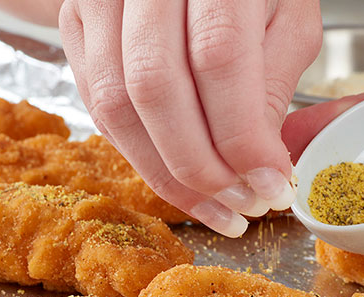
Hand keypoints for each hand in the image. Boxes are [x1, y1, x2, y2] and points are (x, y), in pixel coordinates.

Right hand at [59, 0, 321, 236]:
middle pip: (154, 88)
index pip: (217, 57)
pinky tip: (176, 174)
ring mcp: (98, 0)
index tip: (270, 186)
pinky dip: (139, 153)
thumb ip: (271, 85)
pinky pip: (98, 107)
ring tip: (212, 206)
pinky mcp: (76, 27)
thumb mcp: (287, 16)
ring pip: (116, 106)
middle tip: (240, 208)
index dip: (241, 136)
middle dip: (199, 168)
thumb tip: (256, 167)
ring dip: (165, 174)